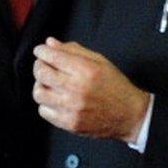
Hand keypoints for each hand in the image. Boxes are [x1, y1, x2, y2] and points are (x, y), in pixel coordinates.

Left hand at [32, 38, 149, 142]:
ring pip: (38, 93)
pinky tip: (55, 99)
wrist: (129, 115)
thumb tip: (51, 43)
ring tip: (50, 83)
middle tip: (44, 64)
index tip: (40, 50)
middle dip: (39, 65)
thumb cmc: (116, 86)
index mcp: (85, 70)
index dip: (41, 51)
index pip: (52, 56)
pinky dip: (46, 103)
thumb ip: (73, 50)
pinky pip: (44, 111)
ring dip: (41, 85)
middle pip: (41, 73)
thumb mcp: (99, 60)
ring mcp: (71, 108)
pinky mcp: (69, 123)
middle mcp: (76, 89)